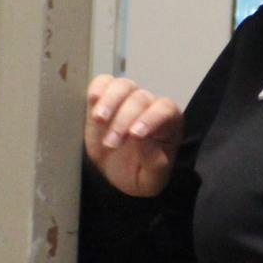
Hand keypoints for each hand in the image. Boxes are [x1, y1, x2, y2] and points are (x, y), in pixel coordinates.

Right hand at [84, 75, 182, 198]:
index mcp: (169, 123)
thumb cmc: (139, 174)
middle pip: (140, 99)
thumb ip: (154, 163)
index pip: (165, 109)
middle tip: (111, 144)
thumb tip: (142, 140)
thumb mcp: (151, 180)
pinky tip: (93, 99)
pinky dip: (98, 87)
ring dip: (110, 102)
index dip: (151, 118)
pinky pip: (105, 82)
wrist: (116, 174)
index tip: (134, 135)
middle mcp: (150, 105)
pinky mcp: (106, 97)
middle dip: (123, 121)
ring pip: (123, 85)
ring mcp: (128, 98)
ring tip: (99, 120)